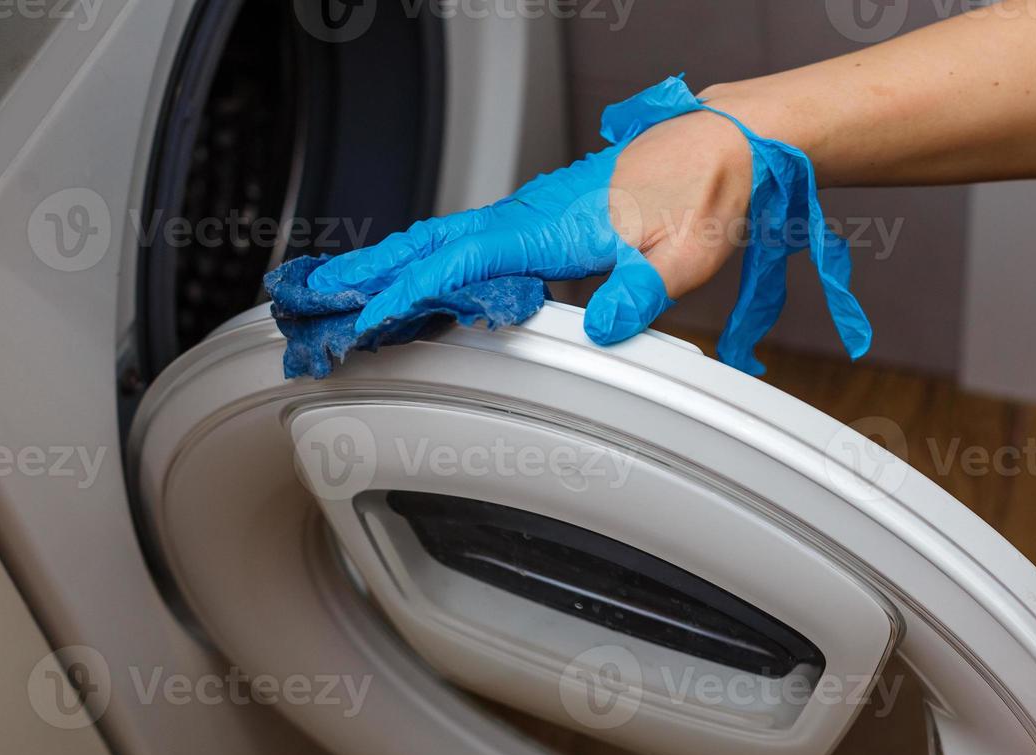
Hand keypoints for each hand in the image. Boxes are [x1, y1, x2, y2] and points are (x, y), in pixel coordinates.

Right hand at [309, 109, 750, 345]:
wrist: (726, 146)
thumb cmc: (705, 193)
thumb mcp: (684, 254)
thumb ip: (641, 292)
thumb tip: (605, 328)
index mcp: (550, 222)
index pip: (458, 259)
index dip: (406, 290)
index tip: (362, 317)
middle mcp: (529, 214)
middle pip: (428, 243)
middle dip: (365, 272)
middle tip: (309, 302)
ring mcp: (532, 215)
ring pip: (441, 240)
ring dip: (386, 265)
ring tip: (337, 293)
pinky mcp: (543, 220)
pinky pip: (468, 241)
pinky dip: (425, 260)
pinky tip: (414, 279)